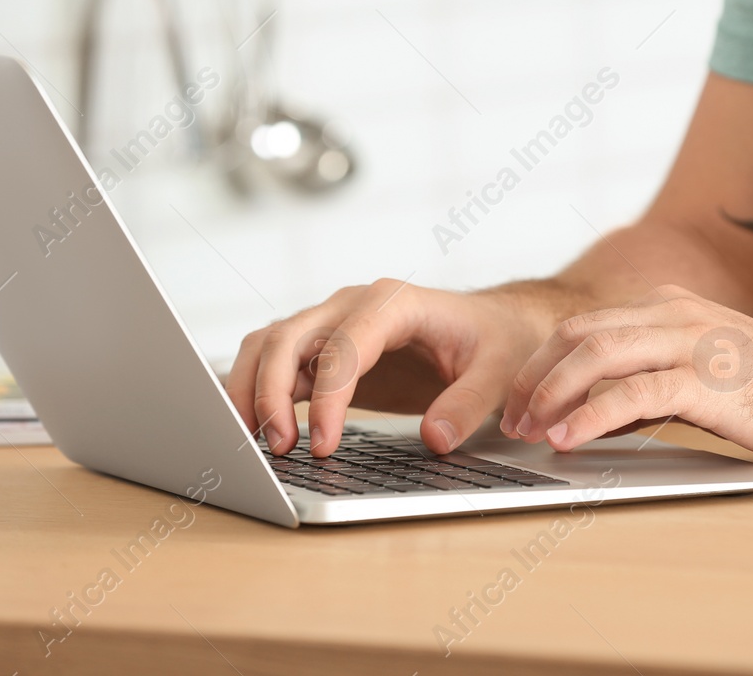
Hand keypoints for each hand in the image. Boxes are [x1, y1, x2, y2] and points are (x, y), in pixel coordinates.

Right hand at [225, 280, 560, 456]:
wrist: (497, 327)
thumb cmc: (497, 340)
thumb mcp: (499, 370)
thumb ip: (469, 403)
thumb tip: (435, 439)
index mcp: (394, 302)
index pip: (344, 345)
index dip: (327, 395)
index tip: (325, 444)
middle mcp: (354, 305)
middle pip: (288, 337)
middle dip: (271, 391)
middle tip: (280, 448)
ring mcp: (334, 325)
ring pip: (269, 345)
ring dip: (252, 390)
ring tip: (258, 444)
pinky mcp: (325, 351)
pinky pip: (275, 363)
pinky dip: (257, 392)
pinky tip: (257, 431)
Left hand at [500, 285, 752, 467]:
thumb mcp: (708, 373)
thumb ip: (655, 380)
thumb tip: (599, 410)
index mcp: (672, 308)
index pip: (584, 326)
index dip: (542, 363)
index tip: (520, 402)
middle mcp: (675, 315)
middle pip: (577, 335)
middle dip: (535, 378)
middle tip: (512, 421)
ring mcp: (691, 343)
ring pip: (596, 356)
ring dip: (551, 395)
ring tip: (528, 431)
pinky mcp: (708, 380)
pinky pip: (632, 393)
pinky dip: (590, 416)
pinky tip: (567, 440)